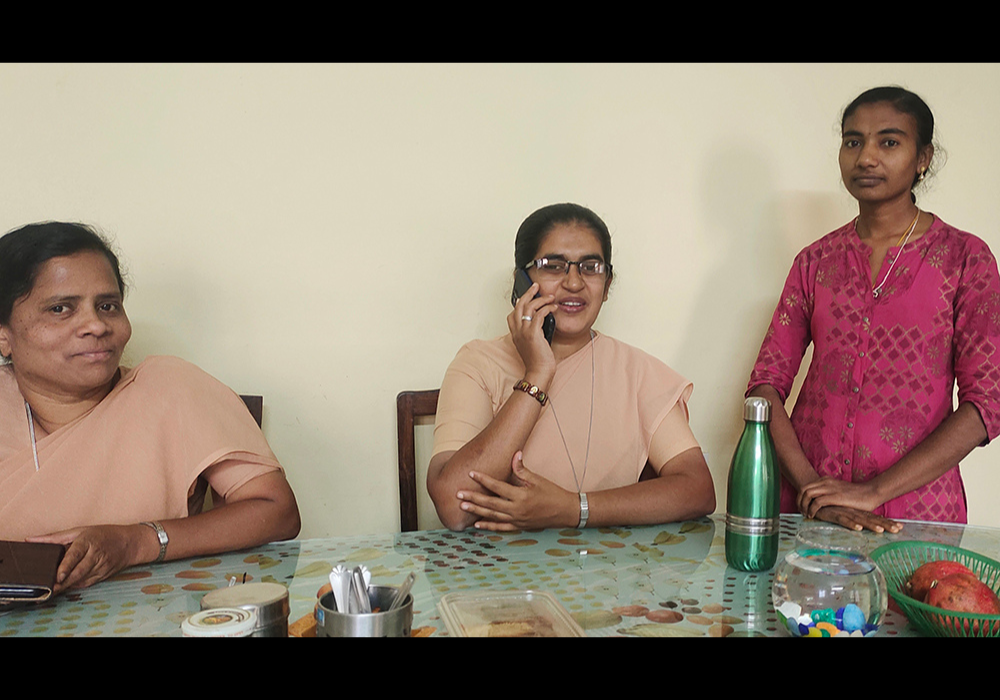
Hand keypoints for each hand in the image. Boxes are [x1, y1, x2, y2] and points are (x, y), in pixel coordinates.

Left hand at [27, 524, 151, 592]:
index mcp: (88, 541)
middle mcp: (96, 554)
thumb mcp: (79, 530)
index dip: (66, 566)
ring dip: (68, 586)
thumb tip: (30, 540)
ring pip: (82, 579)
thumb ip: (54, 537)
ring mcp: (101, 566)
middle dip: (64, 582)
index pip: (75, 555)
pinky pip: (87, 583)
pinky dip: (76, 586)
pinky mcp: (104, 575)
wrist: (130, 543)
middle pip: (78, 571)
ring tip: (54, 591)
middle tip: (50, 589)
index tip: (58, 576)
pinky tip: (67, 587)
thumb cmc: (103, 534)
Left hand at [456, 451, 578, 530]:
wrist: (565, 512)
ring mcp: (517, 520)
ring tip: (462, 506)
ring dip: (477, 511)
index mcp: (521, 495)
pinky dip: (488, 526)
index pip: (497, 487)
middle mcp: (517, 509)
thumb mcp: (538, 479)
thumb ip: (522, 469)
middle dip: (473, 498)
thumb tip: (515, 454)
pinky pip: (501, 527)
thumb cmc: (552, 493)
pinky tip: (477, 524)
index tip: (471, 473)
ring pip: (492, 516)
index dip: (483, 479)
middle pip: (490, 503)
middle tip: (458, 494)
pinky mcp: (519, 527)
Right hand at [507, 283, 556, 384]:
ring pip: (529, 307)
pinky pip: (539, 314)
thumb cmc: (538, 361)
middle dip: (528, 293)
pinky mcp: (533, 334)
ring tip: (550, 297)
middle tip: (537, 286)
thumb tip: (541, 321)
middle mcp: (517, 331)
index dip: (520, 302)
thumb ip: (532, 332)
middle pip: (519, 305)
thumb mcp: (531, 344)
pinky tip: (554, 308)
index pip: (513, 313)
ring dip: (541, 299)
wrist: (539, 372)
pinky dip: (547, 308)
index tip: (528, 296)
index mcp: (515, 334)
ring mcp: (524, 332)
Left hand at [798, 476, 879, 517]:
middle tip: (801, 512)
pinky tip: (813, 516)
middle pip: (803, 489)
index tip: (801, 507)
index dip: (800, 497)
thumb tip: (818, 500)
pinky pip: (816, 502)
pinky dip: (811, 509)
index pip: (805, 486)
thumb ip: (828, 492)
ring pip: (807, 494)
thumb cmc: (856, 494)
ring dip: (803, 505)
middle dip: (799, 501)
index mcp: (826, 480)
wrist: (871, 493)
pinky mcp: (835, 497)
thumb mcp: (838, 490)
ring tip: (806, 514)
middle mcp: (826, 482)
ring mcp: (830, 488)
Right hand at [810, 505, 901, 533]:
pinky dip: (851, 524)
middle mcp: (853, 512)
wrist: (814, 497)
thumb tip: (864, 525)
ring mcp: (844, 512)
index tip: (900, 528)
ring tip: (882, 530)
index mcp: (857, 512)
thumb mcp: (844, 514)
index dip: (887, 522)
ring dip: (871, 525)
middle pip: (871, 519)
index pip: (875, 518)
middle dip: (885, 524)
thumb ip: (853, 519)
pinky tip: (858, 527)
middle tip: (898, 529)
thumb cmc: (829, 507)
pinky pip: (843, 520)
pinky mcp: (833, 514)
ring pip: (860, 520)